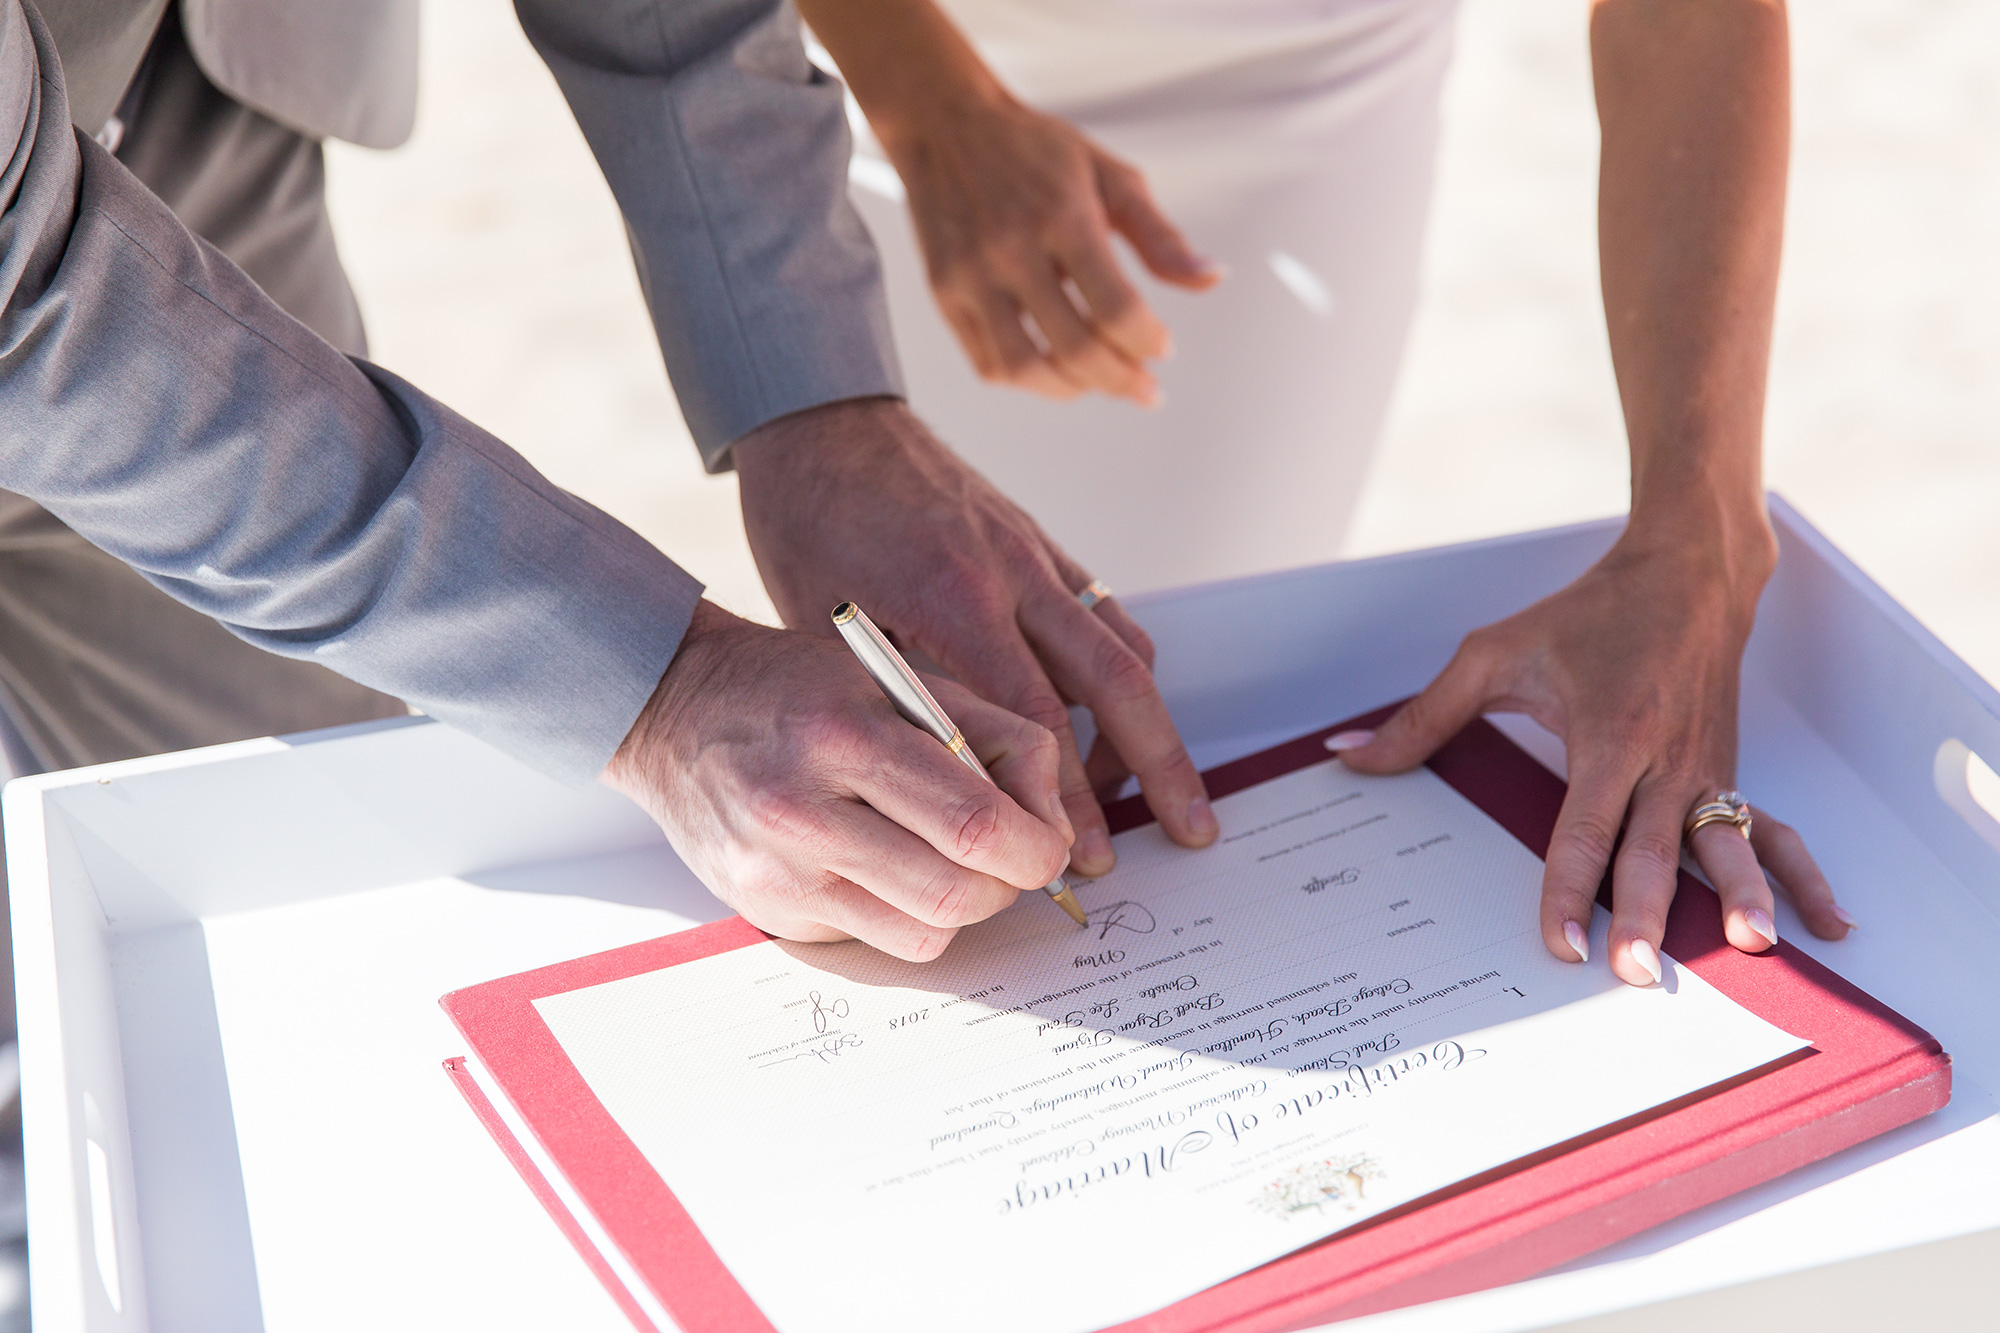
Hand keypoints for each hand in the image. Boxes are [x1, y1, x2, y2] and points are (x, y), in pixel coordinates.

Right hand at [603, 601, 1072, 960]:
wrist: (675, 707)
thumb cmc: (802, 688)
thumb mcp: (903, 679)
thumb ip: (994, 739)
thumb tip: (1053, 826)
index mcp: (847, 736)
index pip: (974, 824)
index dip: (1036, 849)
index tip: (1047, 846)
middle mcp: (804, 811)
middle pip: (955, 896)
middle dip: (1004, 885)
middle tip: (1005, 858)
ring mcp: (778, 873)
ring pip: (922, 935)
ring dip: (957, 907)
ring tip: (943, 859)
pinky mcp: (764, 912)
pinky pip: (872, 940)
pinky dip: (898, 913)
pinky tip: (876, 864)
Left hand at [733, 397, 1217, 876]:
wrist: (824, 420)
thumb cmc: (807, 523)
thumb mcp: (829, 626)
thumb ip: (898, 697)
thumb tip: (951, 787)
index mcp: (954, 597)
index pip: (1037, 719)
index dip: (1067, 796)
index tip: (1082, 856)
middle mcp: (1013, 572)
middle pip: (1117, 683)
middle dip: (1159, 766)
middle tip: (1188, 830)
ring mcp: (1036, 552)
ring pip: (1124, 647)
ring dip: (1150, 724)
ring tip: (1151, 791)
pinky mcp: (1041, 540)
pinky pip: (1104, 612)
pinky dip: (1122, 671)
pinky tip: (1111, 719)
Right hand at [877, 87, 1218, 404]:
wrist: (944, 125)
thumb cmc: (1034, 151)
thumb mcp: (1110, 176)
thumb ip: (1160, 236)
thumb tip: (1210, 279)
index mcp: (1063, 216)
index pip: (1116, 309)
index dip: (1148, 342)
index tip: (1161, 348)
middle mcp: (1012, 249)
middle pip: (1074, 349)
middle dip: (1120, 380)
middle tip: (1142, 388)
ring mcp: (971, 275)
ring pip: (1024, 368)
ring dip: (1071, 389)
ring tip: (1096, 382)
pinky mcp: (943, 293)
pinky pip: (987, 362)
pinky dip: (1027, 378)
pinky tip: (1052, 367)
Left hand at [1334, 535, 1852, 986]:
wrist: (1688, 571)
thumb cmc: (1588, 614)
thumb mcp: (1493, 654)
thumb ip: (1424, 717)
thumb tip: (1351, 757)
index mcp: (1609, 733)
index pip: (1583, 827)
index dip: (1569, 888)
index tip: (1560, 942)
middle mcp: (1666, 757)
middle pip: (1654, 850)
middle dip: (1650, 916)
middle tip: (1639, 975)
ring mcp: (1708, 768)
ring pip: (1725, 843)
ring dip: (1739, 898)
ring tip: (1751, 949)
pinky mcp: (1730, 773)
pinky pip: (1773, 831)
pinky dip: (1800, 877)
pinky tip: (1823, 923)